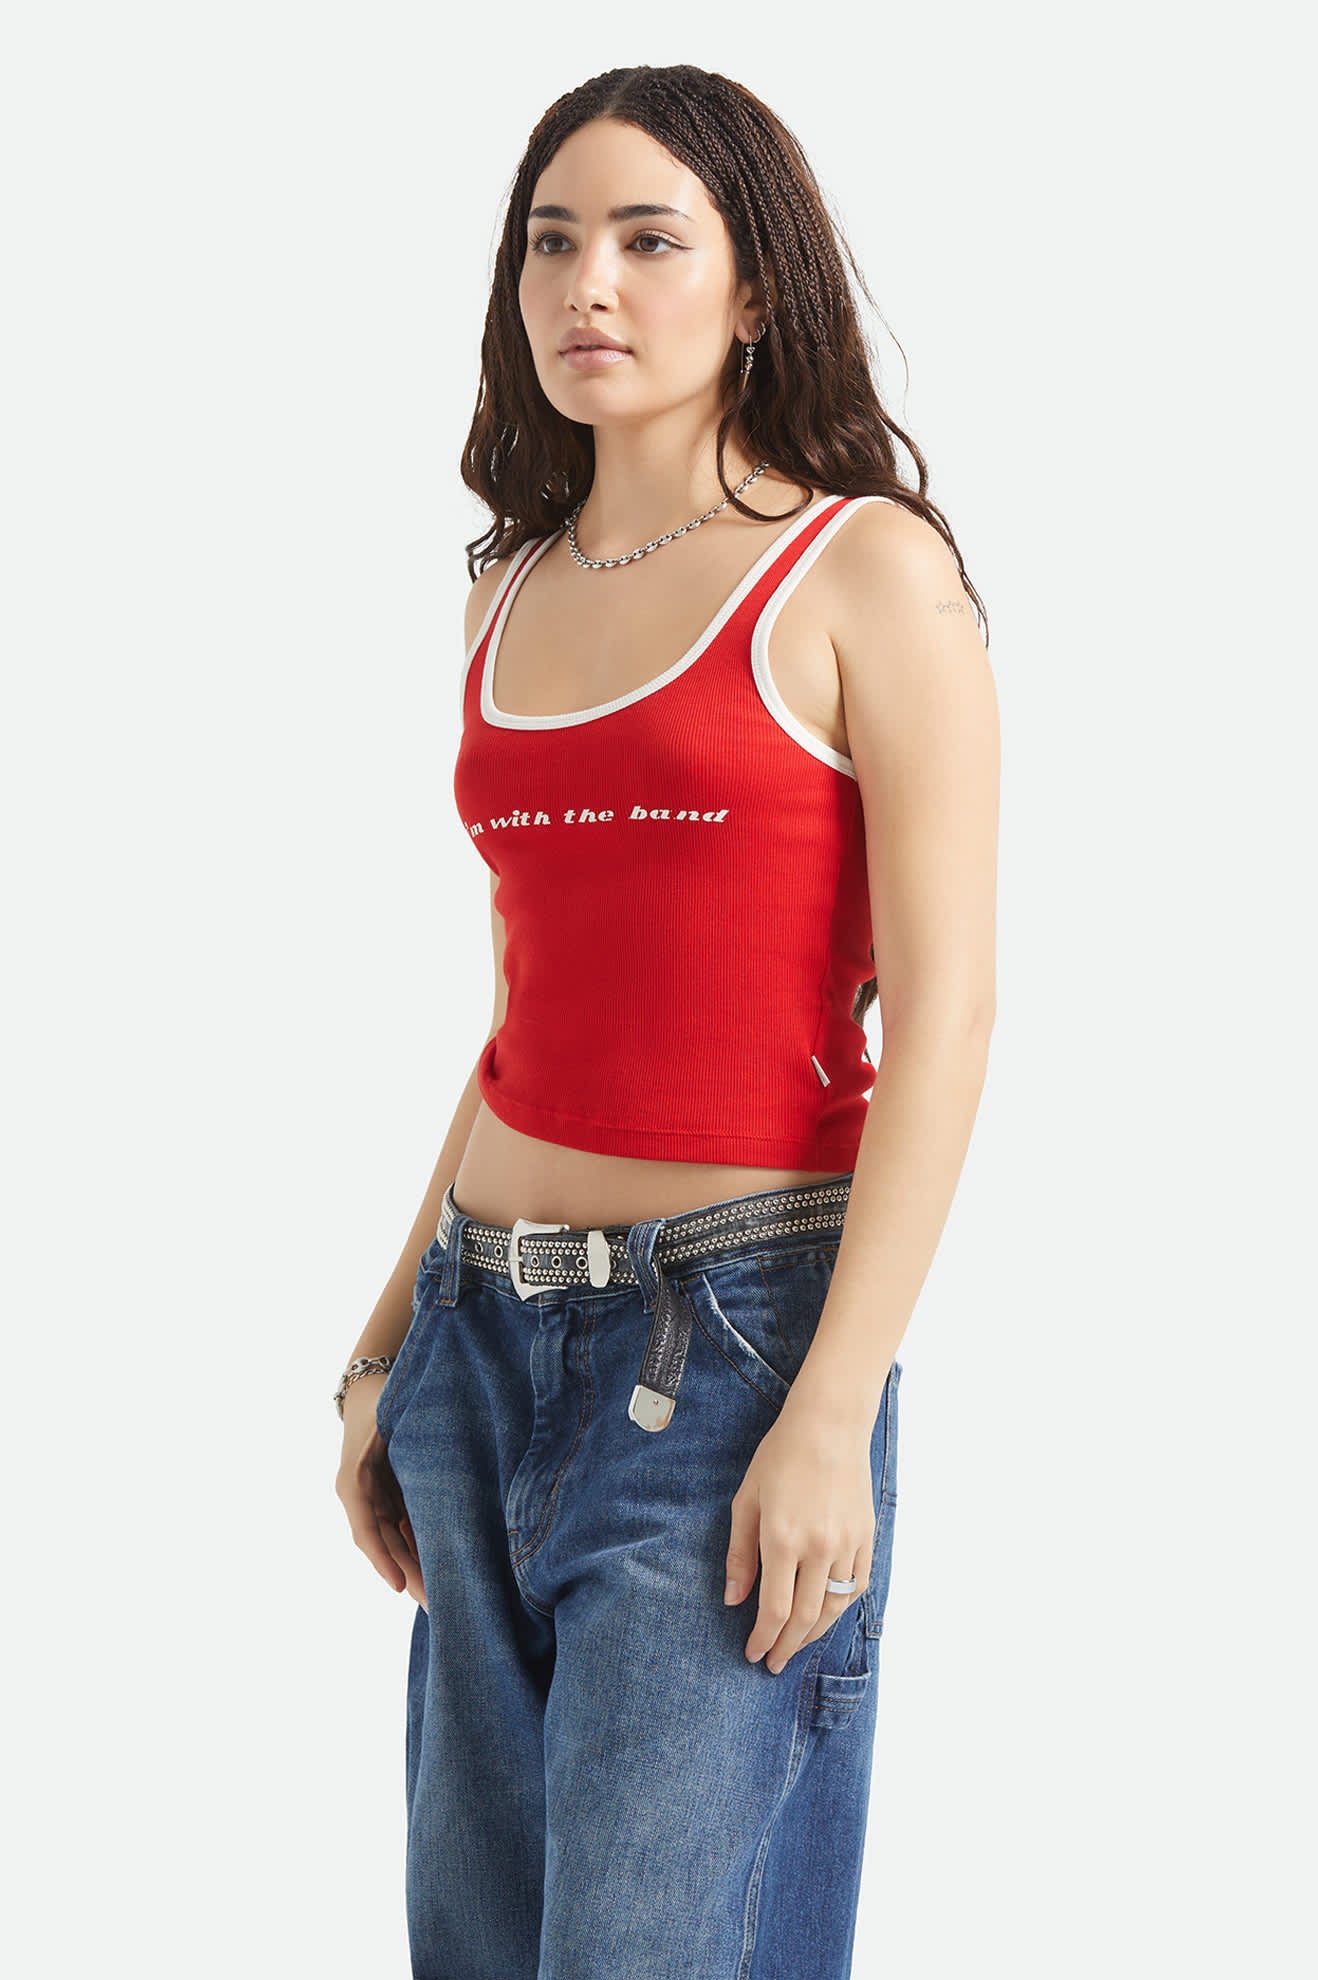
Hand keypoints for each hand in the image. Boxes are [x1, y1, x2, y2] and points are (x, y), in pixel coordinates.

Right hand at [335, 1376, 427, 1610]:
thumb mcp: (389, 1414)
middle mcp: (360, 1496)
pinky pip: (405, 1527)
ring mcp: (375, 1498)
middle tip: (434, 1607)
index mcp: (353, 1483)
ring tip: (440, 1597)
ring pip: (396, 1541)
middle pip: (385, 1544)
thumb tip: (441, 1456)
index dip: (383, 1559)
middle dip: (408, 1575)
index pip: (367, 1530)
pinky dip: (419, 1547)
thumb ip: (405, 1438)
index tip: (399, 1587)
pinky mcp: (390, 1494)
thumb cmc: (382, 1396)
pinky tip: (440, 1566)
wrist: (371, 1384)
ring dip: (415, 1567)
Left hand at [724, 1402, 872, 1673]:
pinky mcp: (867, 1537)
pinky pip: (857, 1585)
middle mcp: (819, 1548)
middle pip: (805, 1618)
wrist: (829, 1425)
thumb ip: (740, 1554)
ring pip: (834, 1607)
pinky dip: (841, 1607)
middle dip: (787, 1646)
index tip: (753, 1654)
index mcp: (783, 1539)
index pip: (775, 1609)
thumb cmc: (780, 1457)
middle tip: (773, 1663)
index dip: (763, 1639)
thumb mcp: (747, 1501)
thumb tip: (734, 1600)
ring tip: (796, 1645)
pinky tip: (826, 1614)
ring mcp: (847, 1544)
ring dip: (814, 1634)